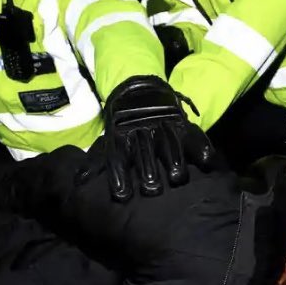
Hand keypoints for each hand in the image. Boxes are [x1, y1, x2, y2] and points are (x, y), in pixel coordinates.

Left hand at [102, 75, 214, 201]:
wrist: (140, 89)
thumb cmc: (123, 123)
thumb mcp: (108, 139)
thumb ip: (96, 161)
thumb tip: (79, 182)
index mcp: (121, 137)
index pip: (118, 159)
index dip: (119, 177)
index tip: (122, 196)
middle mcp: (142, 133)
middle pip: (145, 155)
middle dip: (149, 172)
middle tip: (152, 189)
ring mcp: (163, 127)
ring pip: (169, 145)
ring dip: (173, 161)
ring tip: (177, 178)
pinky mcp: (181, 124)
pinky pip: (192, 135)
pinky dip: (200, 146)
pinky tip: (206, 160)